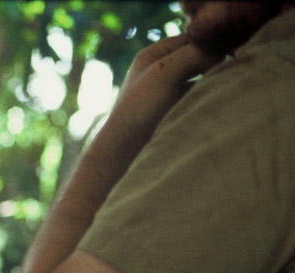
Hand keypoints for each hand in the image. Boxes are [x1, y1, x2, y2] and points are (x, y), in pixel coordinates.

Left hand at [110, 34, 224, 145]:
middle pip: (199, 56)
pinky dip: (209, 96)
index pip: (193, 37)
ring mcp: (169, 89)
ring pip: (202, 77)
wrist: (126, 153)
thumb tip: (223, 51)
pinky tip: (216, 102)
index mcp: (154, 54)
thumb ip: (193, 54)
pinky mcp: (176, 108)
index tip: (228, 55)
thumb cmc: (139, 110)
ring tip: (222, 88)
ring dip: (214, 80)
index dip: (211, 44)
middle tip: (227, 73)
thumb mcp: (165, 72)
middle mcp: (161, 68)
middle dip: (214, 63)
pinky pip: (200, 95)